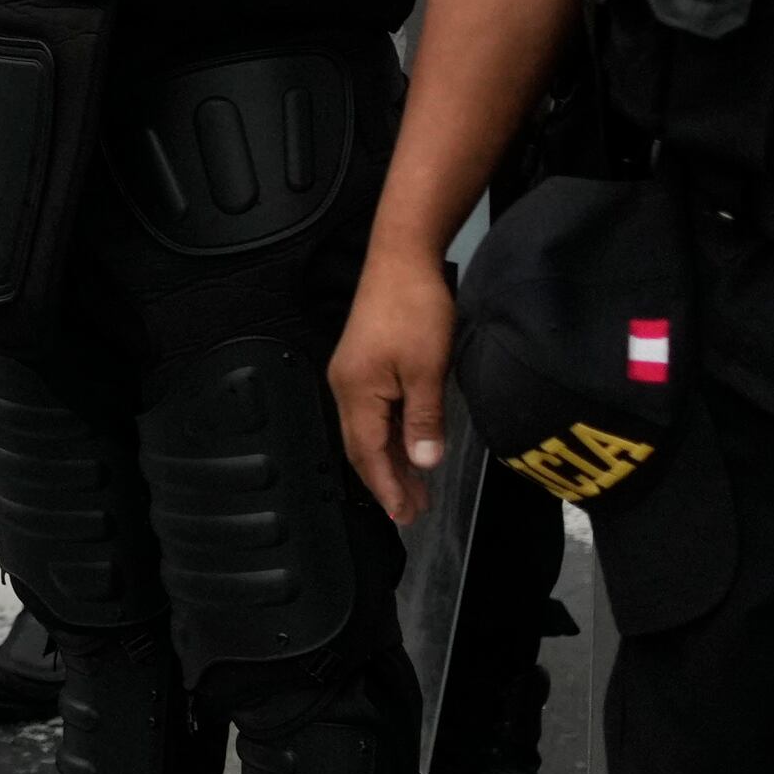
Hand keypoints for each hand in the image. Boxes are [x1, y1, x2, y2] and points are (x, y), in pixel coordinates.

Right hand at [328, 241, 459, 530]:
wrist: (401, 257)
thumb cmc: (415, 310)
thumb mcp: (427, 369)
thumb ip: (423, 420)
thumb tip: (423, 463)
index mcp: (357, 393)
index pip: (369, 454)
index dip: (387, 487)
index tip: (405, 515)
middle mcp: (346, 389)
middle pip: (363, 448)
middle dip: (387, 481)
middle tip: (413, 512)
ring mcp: (352, 376)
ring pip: (368, 432)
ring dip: (390, 461)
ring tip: (413, 488)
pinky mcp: (364, 364)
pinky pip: (373, 414)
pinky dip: (390, 437)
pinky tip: (406, 446)